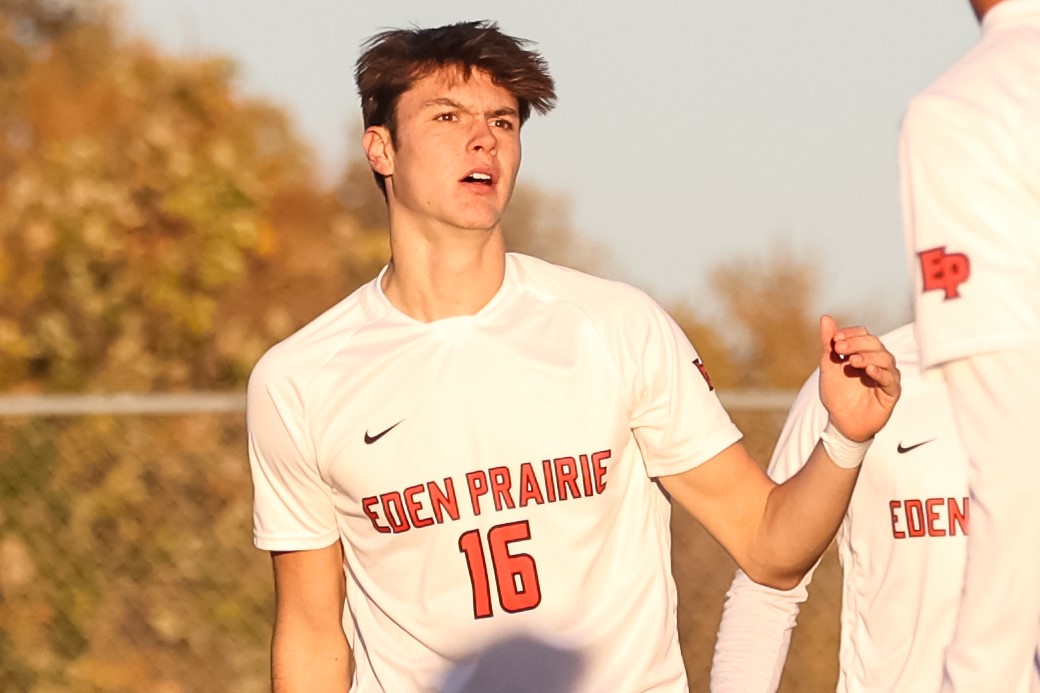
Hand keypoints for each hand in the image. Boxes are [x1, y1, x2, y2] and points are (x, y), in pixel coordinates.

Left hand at [817, 315, 900, 441]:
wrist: (841, 422)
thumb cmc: (837, 394)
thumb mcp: (829, 366)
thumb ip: (828, 343)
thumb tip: (825, 318)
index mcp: (864, 352)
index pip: (863, 334)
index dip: (850, 334)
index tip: (835, 339)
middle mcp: (878, 361)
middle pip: (874, 343)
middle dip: (856, 343)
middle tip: (839, 348)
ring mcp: (887, 376)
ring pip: (885, 358)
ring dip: (868, 356)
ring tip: (852, 361)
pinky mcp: (892, 392)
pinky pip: (890, 379)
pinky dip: (880, 373)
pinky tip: (869, 371)